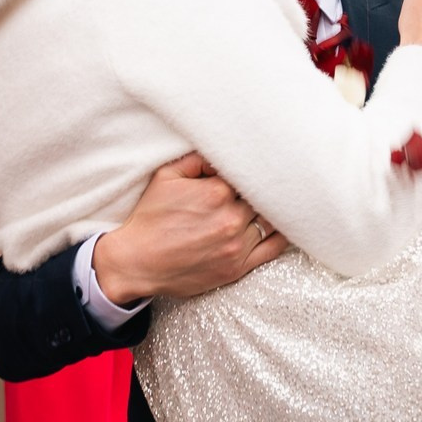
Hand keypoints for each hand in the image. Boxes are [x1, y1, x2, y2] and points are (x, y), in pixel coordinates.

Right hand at [90, 154, 288, 303]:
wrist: (137, 261)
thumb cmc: (150, 219)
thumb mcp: (165, 177)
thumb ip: (196, 159)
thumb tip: (221, 154)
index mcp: (216, 192)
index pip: (249, 175)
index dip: (251, 172)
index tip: (257, 167)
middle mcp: (230, 219)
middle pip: (262, 197)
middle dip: (261, 191)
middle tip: (271, 182)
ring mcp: (236, 245)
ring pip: (271, 220)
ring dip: (272, 211)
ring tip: (277, 202)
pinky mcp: (237, 268)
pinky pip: (273, 249)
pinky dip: (282, 235)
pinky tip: (284, 225)